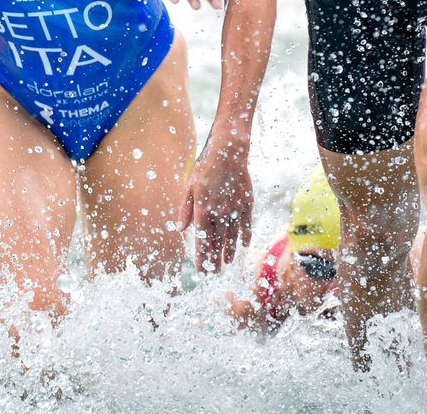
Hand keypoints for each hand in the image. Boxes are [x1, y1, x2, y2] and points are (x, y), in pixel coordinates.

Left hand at [180, 140, 252, 272]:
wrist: (228, 153)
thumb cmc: (204, 169)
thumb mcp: (189, 187)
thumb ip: (184, 210)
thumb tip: (180, 230)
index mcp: (202, 210)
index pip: (201, 240)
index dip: (200, 257)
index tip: (200, 270)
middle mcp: (219, 213)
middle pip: (217, 243)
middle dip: (214, 259)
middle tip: (213, 273)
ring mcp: (235, 209)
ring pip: (232, 237)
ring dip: (228, 252)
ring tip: (226, 263)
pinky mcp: (247, 204)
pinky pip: (246, 225)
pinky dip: (244, 237)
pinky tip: (243, 246)